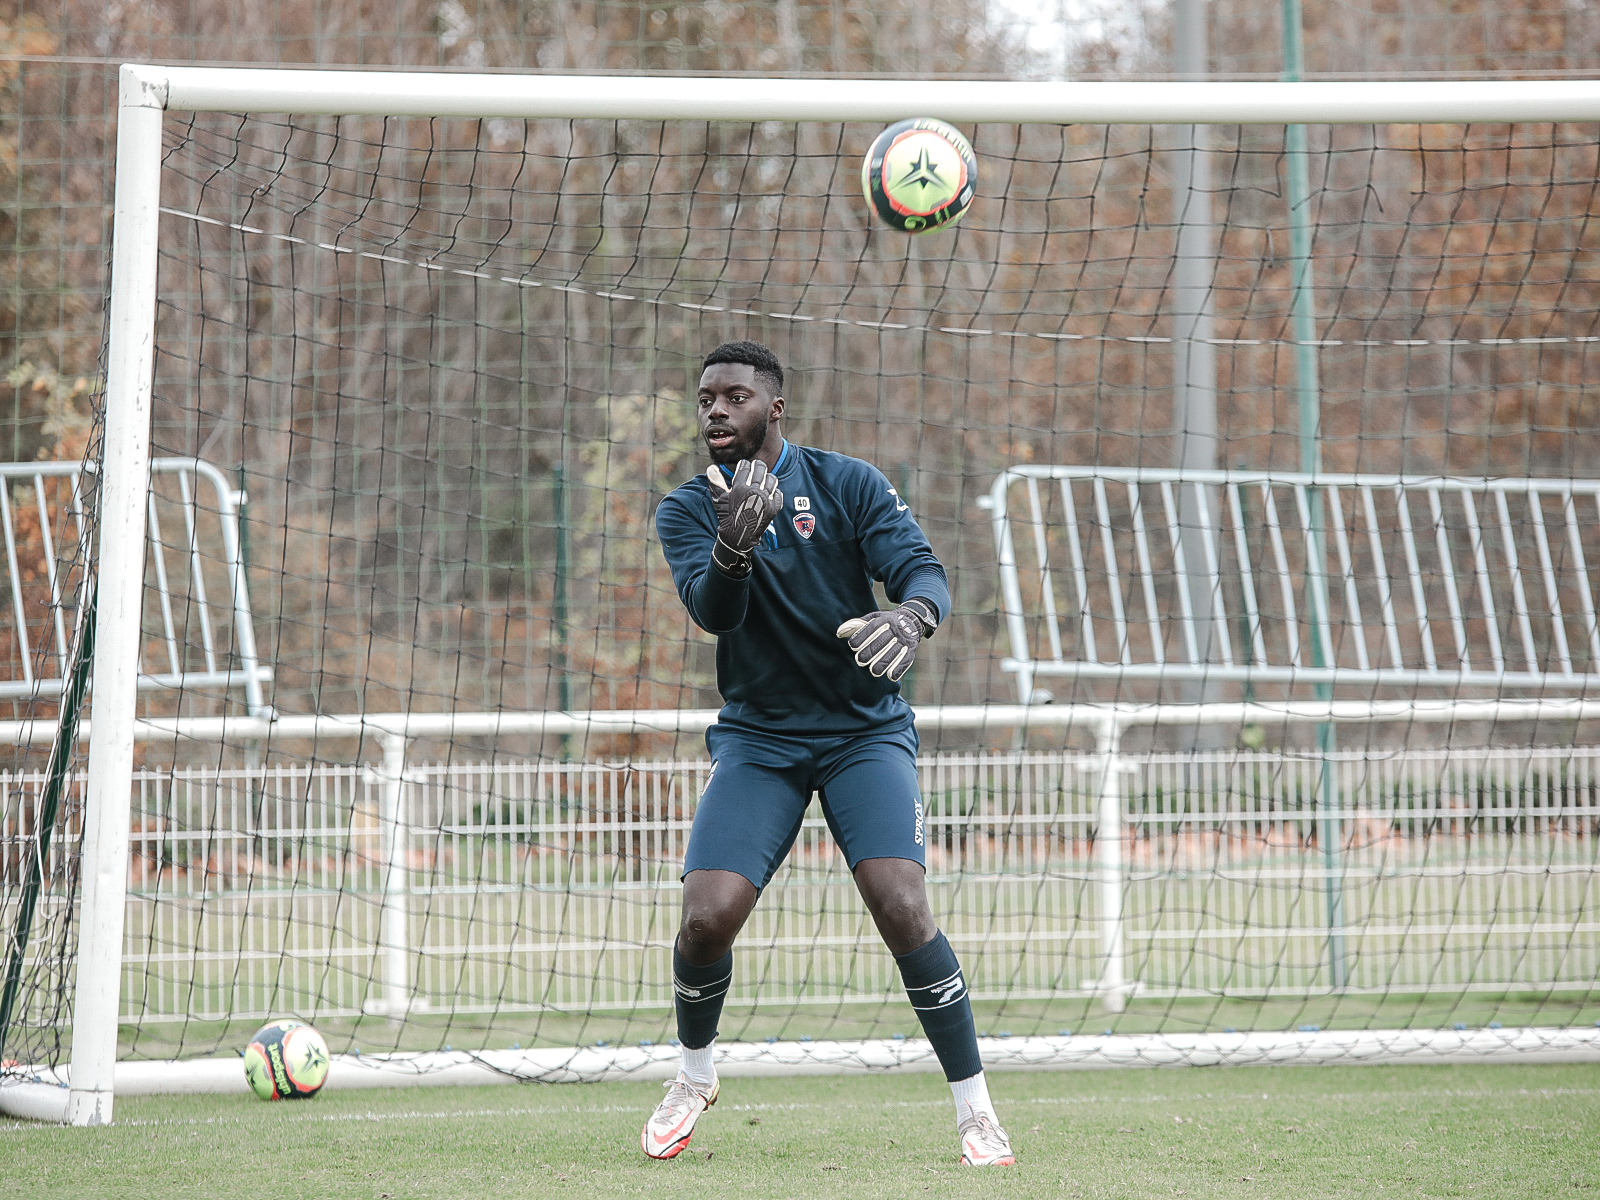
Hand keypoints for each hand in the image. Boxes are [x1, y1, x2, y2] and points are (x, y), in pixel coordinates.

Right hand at [705, 459, 782, 576]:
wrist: (738, 537)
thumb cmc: (727, 517)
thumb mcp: (719, 499)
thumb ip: (716, 482)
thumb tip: (711, 467)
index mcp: (740, 488)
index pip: (745, 467)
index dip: (744, 465)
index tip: (744, 465)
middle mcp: (755, 492)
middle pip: (760, 469)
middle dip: (757, 466)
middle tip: (755, 467)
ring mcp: (766, 500)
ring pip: (772, 479)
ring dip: (767, 477)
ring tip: (763, 479)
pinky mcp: (774, 508)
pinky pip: (778, 493)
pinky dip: (774, 491)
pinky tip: (768, 493)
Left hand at [835, 599, 938, 681]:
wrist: (911, 621)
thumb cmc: (884, 623)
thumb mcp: (872, 619)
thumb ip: (856, 625)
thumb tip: (839, 633)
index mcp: (884, 619)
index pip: (872, 627)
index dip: (862, 637)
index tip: (852, 646)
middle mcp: (895, 629)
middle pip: (882, 641)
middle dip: (870, 651)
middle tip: (860, 660)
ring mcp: (905, 640)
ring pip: (894, 652)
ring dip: (883, 662)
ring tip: (874, 671)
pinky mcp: (912, 650)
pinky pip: (906, 660)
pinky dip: (899, 668)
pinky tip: (891, 676)